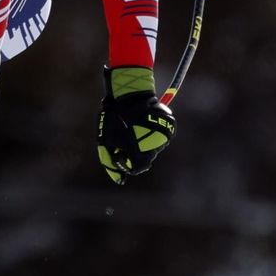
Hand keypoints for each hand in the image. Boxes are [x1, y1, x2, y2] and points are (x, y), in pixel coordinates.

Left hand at [97, 66, 174, 184]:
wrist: (130, 94)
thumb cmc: (114, 119)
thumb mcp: (106, 141)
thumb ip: (111, 162)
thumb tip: (119, 181)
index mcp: (140, 153)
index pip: (137, 169)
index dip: (127, 162)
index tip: (120, 151)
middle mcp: (156, 147)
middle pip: (146, 158)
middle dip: (136, 150)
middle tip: (126, 136)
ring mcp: (164, 136)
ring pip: (154, 146)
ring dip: (144, 140)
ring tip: (134, 126)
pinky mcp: (170, 127)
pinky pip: (160, 136)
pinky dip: (152, 132)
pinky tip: (143, 122)